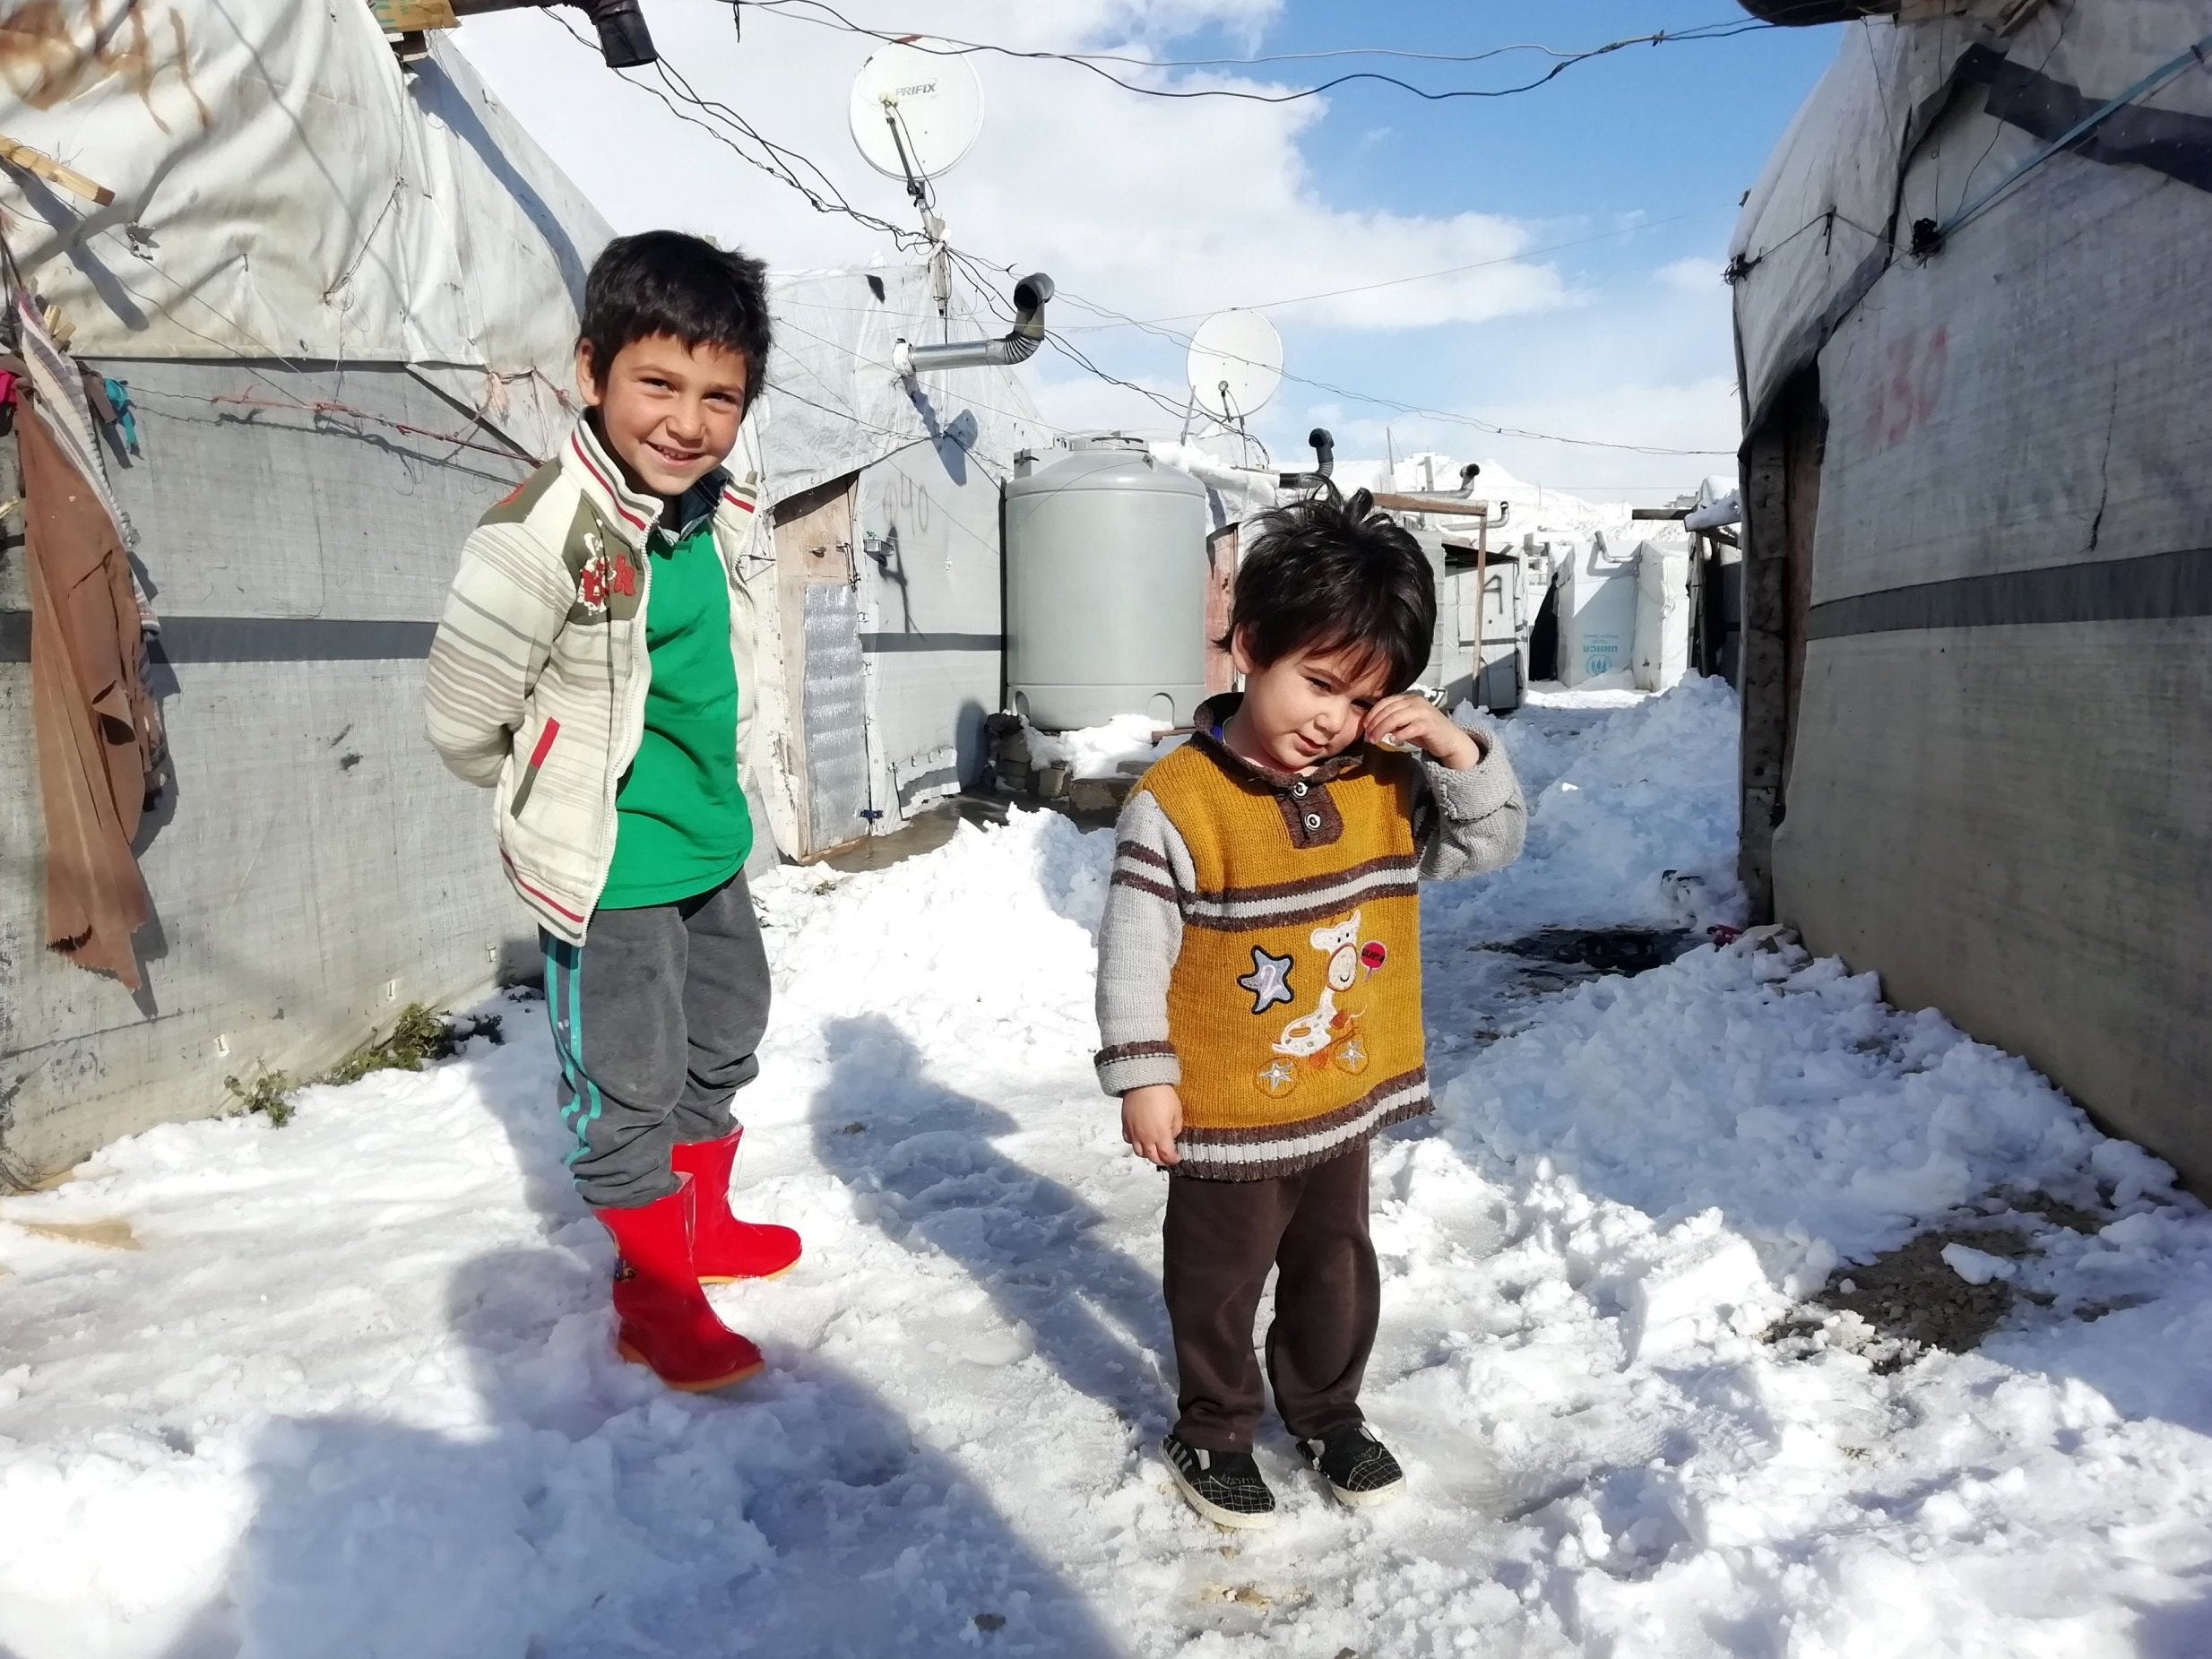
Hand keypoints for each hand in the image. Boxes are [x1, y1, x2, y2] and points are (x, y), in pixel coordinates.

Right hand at [1121, 1084, 1183, 1167]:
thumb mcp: (1177, 1111)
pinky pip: (1128, 1140)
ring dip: (1147, 1155)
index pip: (1166, 1156)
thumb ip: (1177, 1127)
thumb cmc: (1161, 1093)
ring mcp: (1135, 1132)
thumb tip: (1173, 1135)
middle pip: (1152, 1158)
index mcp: (1161, 1135)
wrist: (1143, 1082)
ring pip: (1139, 1152)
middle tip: (1166, 1159)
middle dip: (1161, 1161)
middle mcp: (1146, 1137)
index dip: (1172, 1160)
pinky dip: (1135, 1144)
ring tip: (1153, 1151)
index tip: (1176, 1158)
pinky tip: (1140, 1139)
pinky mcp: (1126, 1125)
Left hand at [1364, 695, 1480, 768]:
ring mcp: (1423, 712)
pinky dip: (1400, 735)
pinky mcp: (1429, 725)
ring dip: (1382, 730)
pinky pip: (1410, 728)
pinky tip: (1393, 742)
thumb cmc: (1425, 732)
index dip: (1373, 714)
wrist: (1450, 740)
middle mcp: (1416, 702)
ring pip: (1396, 718)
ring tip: (1376, 740)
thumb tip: (1372, 725)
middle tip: (1368, 737)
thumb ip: (1392, 721)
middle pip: (1388, 710)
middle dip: (1375, 724)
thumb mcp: (1406, 723)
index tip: (1365, 726)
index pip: (1385, 702)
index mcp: (1409, 698)